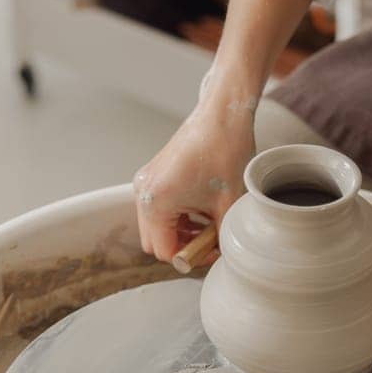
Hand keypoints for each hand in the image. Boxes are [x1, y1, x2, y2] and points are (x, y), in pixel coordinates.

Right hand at [133, 97, 256, 263]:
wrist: (222, 115)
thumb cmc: (224, 151)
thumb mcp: (228, 204)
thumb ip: (221, 237)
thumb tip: (219, 255)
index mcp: (156, 202)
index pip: (165, 252)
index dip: (191, 257)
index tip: (213, 249)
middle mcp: (143, 193)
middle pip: (154, 242)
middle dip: (182, 246)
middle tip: (210, 239)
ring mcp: (146, 182)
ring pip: (155, 227)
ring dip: (179, 232)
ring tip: (208, 222)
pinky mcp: (152, 175)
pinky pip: (158, 209)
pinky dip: (176, 216)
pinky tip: (200, 209)